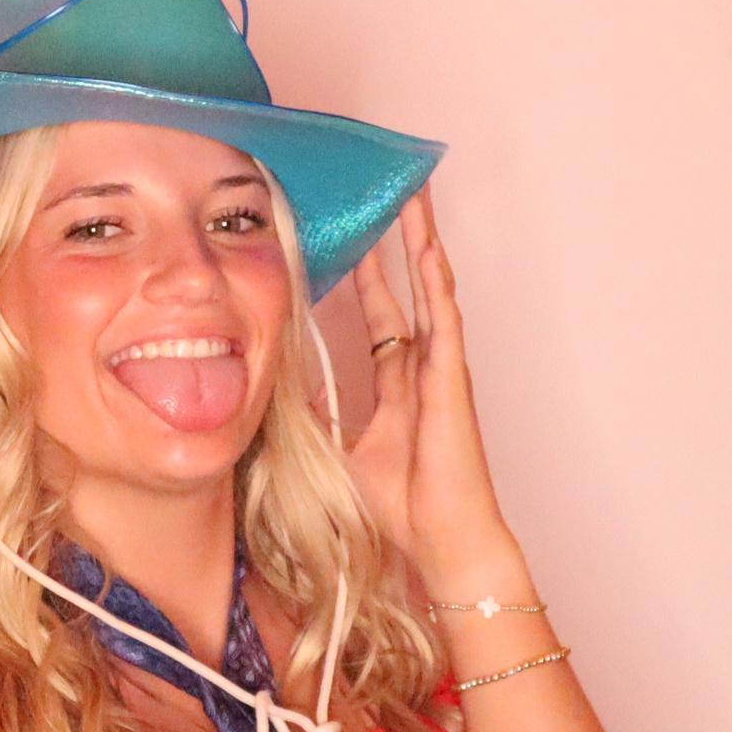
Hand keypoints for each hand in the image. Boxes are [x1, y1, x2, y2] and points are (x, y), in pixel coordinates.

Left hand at [344, 191, 520, 584]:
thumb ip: (316, 418)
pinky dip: (436, 282)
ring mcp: (440, 367)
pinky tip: (429, 249)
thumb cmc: (397, 505)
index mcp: (398, 381)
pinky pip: (443, 318)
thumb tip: (279, 397)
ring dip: (423, 243)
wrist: (438, 537)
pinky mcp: (451, 377)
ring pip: (430, 289)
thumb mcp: (338, 450)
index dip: (368, 276)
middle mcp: (421, 365)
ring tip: (417, 198)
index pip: (381, 314)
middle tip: (395, 194)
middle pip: (408, 288)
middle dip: (400, 241)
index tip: (356, 238)